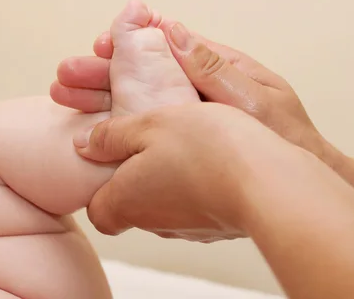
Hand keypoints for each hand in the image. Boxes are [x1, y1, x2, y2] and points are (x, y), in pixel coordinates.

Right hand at [53, 24, 334, 166]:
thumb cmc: (286, 141)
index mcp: (217, 69)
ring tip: (63, 98)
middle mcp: (197, 90)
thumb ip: (213, 69)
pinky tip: (92, 132)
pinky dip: (117, 127)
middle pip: (141, 75)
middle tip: (63, 77)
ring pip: (137, 102)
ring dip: (100, 99)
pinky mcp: (183, 142)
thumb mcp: (255, 100)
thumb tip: (173, 30)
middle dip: (101, 74)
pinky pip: (145, 129)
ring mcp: (188, 117)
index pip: (164, 47)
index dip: (128, 44)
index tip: (98, 44)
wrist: (296, 187)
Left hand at [74, 102, 296, 241]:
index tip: (109, 158)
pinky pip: (195, 203)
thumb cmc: (204, 148)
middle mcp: (154, 223)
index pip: (97, 210)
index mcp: (126, 202)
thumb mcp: (149, 124)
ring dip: (167, 176)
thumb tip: (85, 144)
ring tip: (182, 141)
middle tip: (147, 140)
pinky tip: (210, 156)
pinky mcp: (217, 226)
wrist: (268, 181)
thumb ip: (111, 135)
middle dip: (134, 175)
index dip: (98, 185)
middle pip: (131, 205)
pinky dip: (196, 183)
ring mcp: (188, 228)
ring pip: (165, 202)